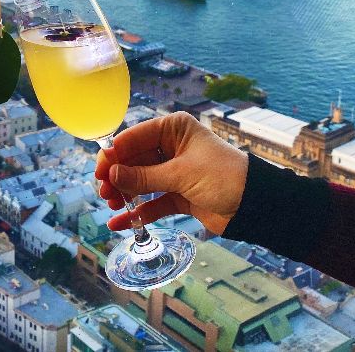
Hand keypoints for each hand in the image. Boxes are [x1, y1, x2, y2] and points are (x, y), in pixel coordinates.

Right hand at [96, 111, 247, 234]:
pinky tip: (120, 224)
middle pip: (133, 161)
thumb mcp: (181, 174)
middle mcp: (171, 147)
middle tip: (104, 192)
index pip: (134, 138)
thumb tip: (110, 176)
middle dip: (117, 177)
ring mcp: (173, 172)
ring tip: (111, 205)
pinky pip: (151, 203)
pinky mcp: (178, 195)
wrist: (255, 206)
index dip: (114, 154)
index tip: (99, 171)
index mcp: (173, 129)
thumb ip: (144, 177)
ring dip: (124, 194)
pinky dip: (137, 213)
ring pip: (140, 182)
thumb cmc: (223, 177)